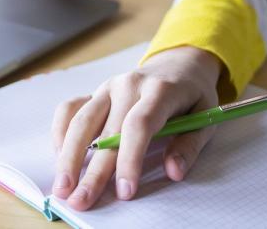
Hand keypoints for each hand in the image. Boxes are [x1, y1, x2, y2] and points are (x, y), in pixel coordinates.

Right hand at [50, 45, 222, 210]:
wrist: (178, 65)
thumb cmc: (192, 95)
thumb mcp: (206, 116)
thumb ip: (190, 145)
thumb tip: (174, 171)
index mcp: (160, 90)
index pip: (140, 125)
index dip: (130, 159)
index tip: (125, 191)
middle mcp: (129, 85)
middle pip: (106, 130)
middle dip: (93, 171)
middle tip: (82, 201)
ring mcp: (108, 87)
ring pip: (81, 121)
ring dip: (68, 156)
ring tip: (62, 187)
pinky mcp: (95, 92)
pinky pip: (70, 109)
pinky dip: (60, 133)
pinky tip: (60, 158)